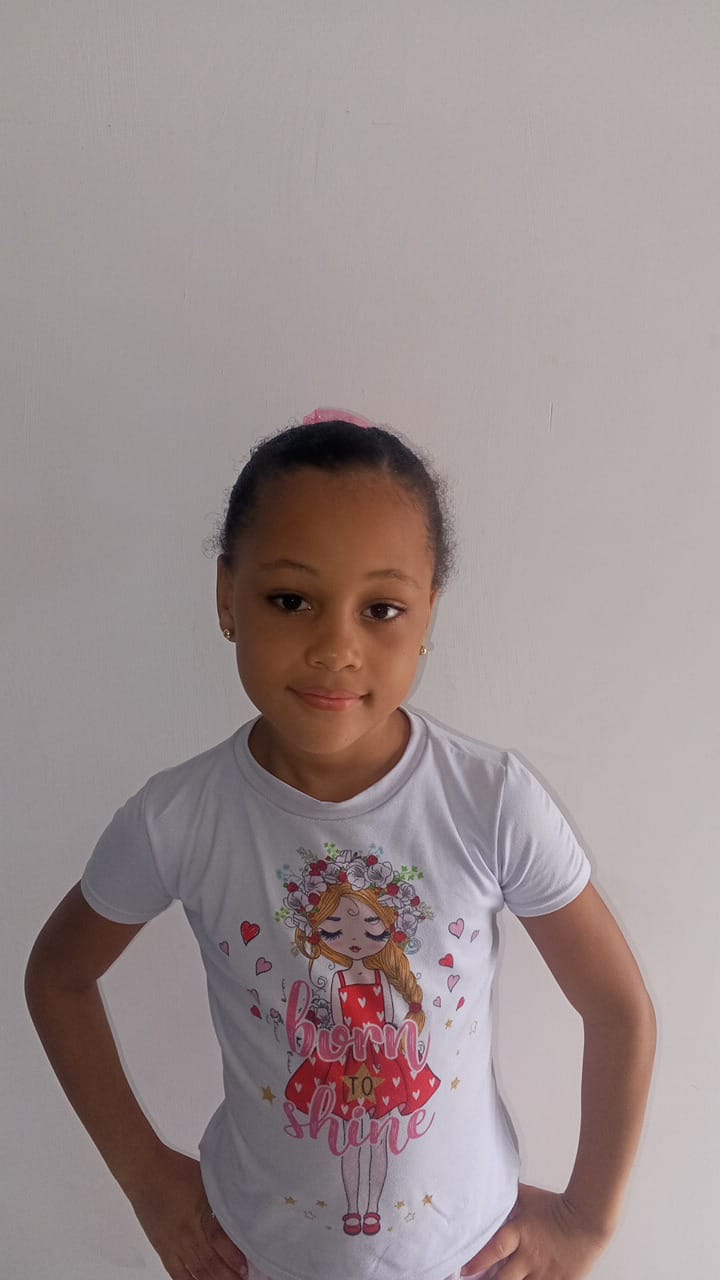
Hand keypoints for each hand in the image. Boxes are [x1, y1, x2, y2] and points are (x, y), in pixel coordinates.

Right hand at [127, 1145, 249, 1278]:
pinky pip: (176, 1272)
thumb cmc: (176, 1169)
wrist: (145, 1172)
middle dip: (228, 1275)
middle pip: (210, 1261)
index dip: (235, 1257)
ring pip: (196, 1270)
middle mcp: (188, 1233)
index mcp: (200, 1214)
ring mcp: (174, 1244)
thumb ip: (221, 1198)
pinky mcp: (162, 1247)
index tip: (248, 1268)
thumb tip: (239, 1208)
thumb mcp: (206, 1181)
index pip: (221, 1242)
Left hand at [460, 1183, 610, 1278]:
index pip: (493, 1250)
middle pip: (503, 1279)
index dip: (477, 1262)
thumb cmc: (558, 1205)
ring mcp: (545, 1273)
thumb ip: (510, 1196)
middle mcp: (530, 1256)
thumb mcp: (529, 1197)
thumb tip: (493, 1183)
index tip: (464, 1271)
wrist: (588, 1218)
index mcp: (520, 1234)